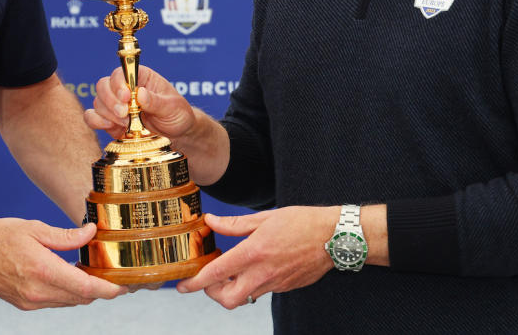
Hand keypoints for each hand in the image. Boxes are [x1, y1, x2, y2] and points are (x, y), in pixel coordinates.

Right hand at [0, 219, 124, 308]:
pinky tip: (70, 277)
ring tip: (94, 274)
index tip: (123, 286)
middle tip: (113, 275)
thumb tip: (91, 233)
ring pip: (69, 302)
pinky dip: (67, 292)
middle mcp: (37, 292)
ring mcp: (30, 301)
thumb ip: (65, 236)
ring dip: (83, 292)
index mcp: (42, 270)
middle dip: (100, 290)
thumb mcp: (33, 228)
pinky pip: (55, 302)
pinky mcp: (25, 304)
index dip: (108, 290)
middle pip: (80, 298)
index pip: (84, 288)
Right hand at [84, 66, 196, 141]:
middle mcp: (125, 88)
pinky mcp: (111, 121)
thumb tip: (140, 93)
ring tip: (125, 123)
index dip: (119, 83)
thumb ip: (157, 101)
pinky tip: (110, 126)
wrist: (178, 134)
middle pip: (103, 85)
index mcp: (141, 77)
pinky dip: (96, 121)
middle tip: (124, 113)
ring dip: (107, 113)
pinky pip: (93, 117)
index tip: (126, 97)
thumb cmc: (177, 114)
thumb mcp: (173, 107)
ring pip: (98, 101)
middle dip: (110, 100)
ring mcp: (116, 105)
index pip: (121, 72)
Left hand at [176, 207, 336, 308]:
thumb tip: (211, 221)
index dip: (196, 282)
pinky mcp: (285, 288)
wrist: (334, 237)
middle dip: (213, 294)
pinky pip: (262, 292)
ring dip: (232, 289)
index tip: (183, 285)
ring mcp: (275, 284)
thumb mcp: (265, 217)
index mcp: (254, 253)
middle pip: (228, 299)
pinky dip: (252, 284)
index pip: (216, 273)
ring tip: (231, 270)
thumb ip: (235, 224)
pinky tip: (254, 268)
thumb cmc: (302, 222)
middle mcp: (263, 273)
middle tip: (210, 278)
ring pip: (245, 298)